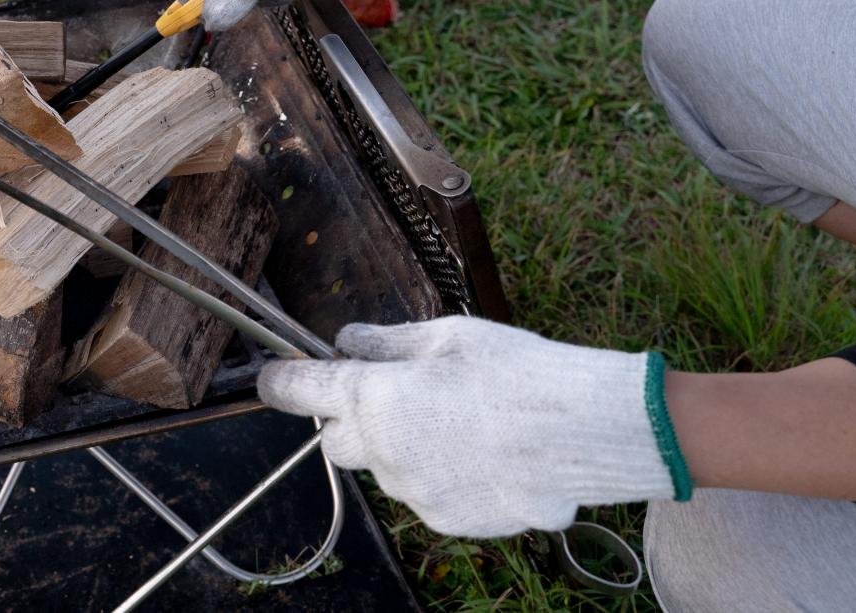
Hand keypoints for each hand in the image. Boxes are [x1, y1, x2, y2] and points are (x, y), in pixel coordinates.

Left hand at [258, 316, 683, 537]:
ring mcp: (414, 492)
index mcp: (374, 398)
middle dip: (351, 418)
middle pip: (337, 440)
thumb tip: (345, 343)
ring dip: (400, 445)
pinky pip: (424, 491)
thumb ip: (383, 342)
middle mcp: (383, 452)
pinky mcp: (447, 519)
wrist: (582, 432)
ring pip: (386, 467)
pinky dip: (438, 471)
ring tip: (459, 420)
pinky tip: (480, 450)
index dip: (281, 382)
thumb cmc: (514, 371)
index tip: (273, 378)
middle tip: (393, 391)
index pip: (300, 392)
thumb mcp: (443, 336)